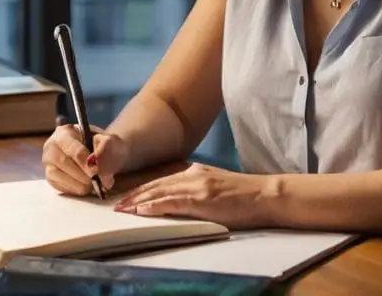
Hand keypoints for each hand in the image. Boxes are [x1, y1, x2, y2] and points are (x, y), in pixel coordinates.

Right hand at [41, 123, 129, 196]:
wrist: (102, 156)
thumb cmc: (104, 147)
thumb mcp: (110, 141)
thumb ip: (106, 147)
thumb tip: (95, 162)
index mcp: (65, 132)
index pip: (74, 150)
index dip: (86, 163)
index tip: (97, 172)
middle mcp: (52, 146)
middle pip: (64, 163)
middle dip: (84, 175)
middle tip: (99, 182)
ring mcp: (48, 163)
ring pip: (60, 177)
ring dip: (80, 184)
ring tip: (94, 183)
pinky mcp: (50, 178)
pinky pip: (61, 188)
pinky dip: (75, 190)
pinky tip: (86, 185)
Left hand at [113, 162, 275, 229]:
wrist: (266, 195)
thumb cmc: (246, 196)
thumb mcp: (217, 187)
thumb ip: (198, 189)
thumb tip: (180, 198)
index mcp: (197, 171)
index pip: (163, 180)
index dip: (143, 189)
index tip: (127, 197)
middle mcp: (194, 174)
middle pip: (156, 184)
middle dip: (134, 194)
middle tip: (115, 204)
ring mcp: (197, 186)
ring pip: (159, 192)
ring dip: (137, 201)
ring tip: (121, 209)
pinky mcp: (202, 199)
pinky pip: (171, 202)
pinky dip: (153, 206)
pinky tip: (141, 210)